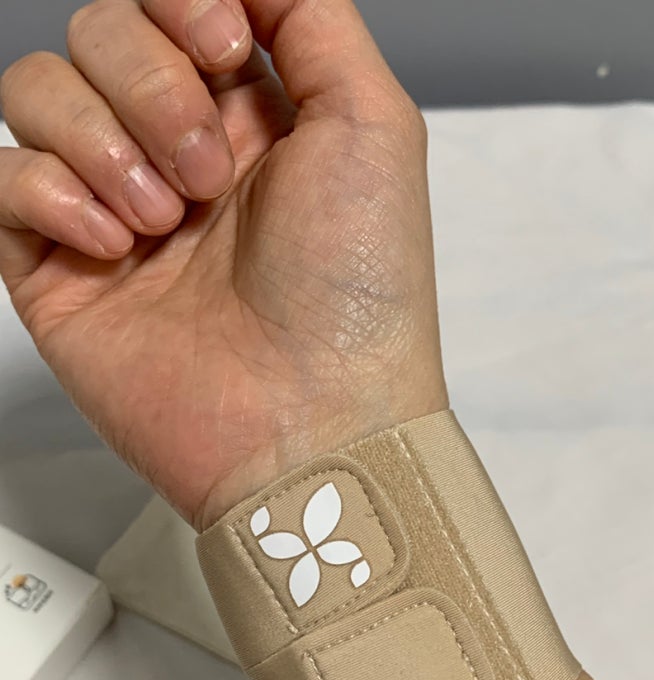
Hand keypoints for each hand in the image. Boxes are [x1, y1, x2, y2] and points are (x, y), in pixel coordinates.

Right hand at [0, 0, 446, 529]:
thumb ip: (310, 16)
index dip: (182, 2)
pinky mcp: (56, 268)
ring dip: (103, 141)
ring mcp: (113, 209)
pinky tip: (115, 248)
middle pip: (100, 30)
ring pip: (38, 90)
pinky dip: (51, 193)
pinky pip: (1, 176)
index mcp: (250, 115)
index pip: (172, 2)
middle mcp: (177, 153)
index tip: (223, 50)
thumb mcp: (375, 126)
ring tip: (165, 224)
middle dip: (152, 85)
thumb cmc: (357, 290)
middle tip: (209, 179)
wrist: (311, 421)